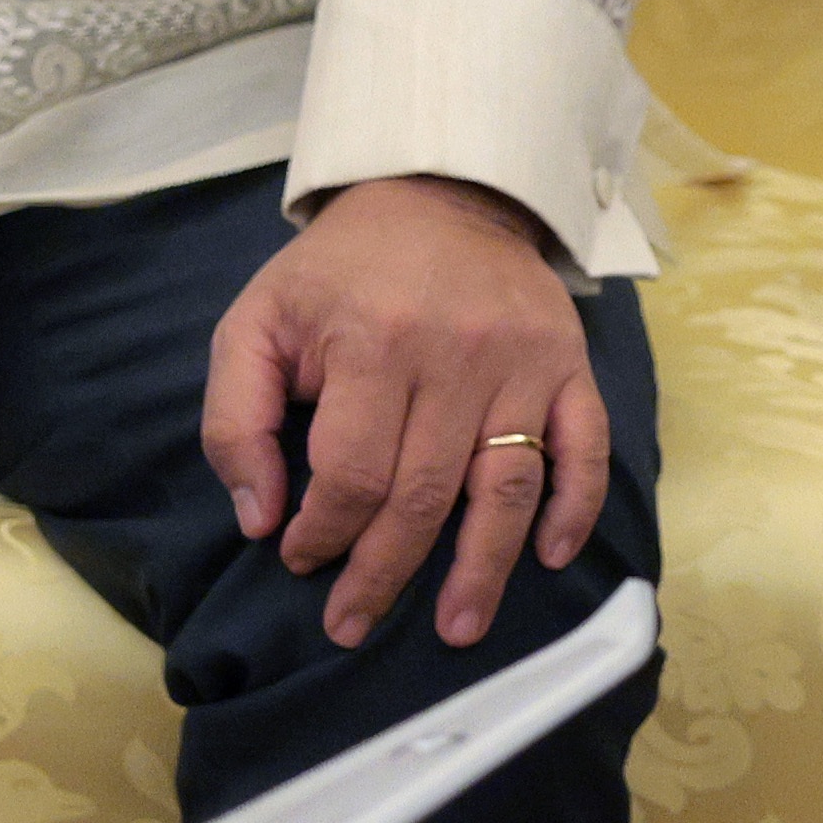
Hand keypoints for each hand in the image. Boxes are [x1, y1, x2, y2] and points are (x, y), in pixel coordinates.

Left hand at [207, 176, 603, 651]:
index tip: (301, 558)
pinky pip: (585, 449)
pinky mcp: (569, 365)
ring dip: (483, 570)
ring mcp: (522, 364)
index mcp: (373, 343)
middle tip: (352, 624)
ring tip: (458, 630)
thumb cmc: (339, 271)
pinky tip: (549, 558)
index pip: (351, 473)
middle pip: (424, 495)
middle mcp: (455, 357)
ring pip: (507, 487)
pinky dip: (573, 509)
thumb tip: (260, 517)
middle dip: (384, 574)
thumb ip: (237, 419)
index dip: (323, 533)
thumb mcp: (257, 321)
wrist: (441, 192)